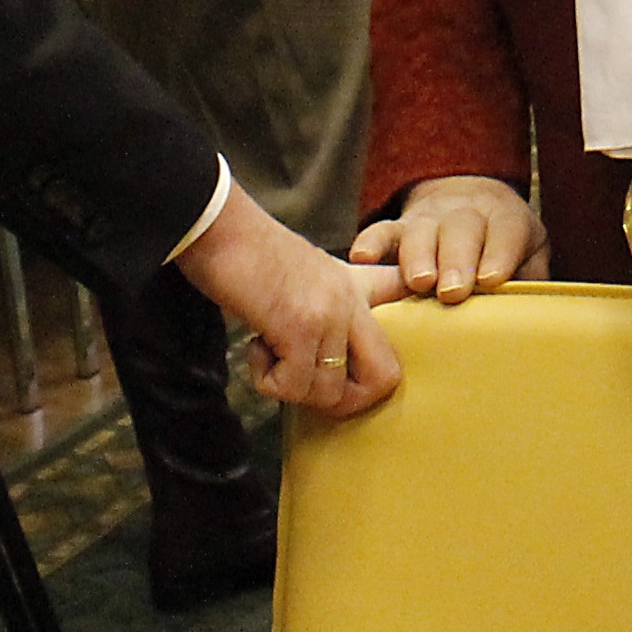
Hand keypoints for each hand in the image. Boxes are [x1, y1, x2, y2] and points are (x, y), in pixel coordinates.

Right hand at [171, 183, 400, 415]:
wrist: (220, 228)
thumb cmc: (250, 254)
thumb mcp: (306, 273)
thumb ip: (326, 305)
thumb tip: (324, 357)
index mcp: (354, 285)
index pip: (405, 296)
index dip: (410, 322)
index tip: (380, 346)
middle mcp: (350, 301)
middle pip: (385, 379)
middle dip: (347, 402)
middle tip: (308, 384)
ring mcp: (329, 315)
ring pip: (331, 394)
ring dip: (294, 389)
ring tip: (271, 354)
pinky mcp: (299, 327)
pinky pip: (295, 386)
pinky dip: (269, 382)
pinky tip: (256, 348)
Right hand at [351, 175, 547, 304]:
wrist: (471, 201)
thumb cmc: (504, 243)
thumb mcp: (530, 252)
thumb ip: (532, 278)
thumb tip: (533, 316)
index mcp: (503, 218)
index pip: (505, 231)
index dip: (499, 254)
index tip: (492, 280)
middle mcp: (464, 214)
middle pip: (460, 230)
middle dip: (456, 261)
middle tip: (452, 291)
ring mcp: (427, 220)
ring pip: (420, 231)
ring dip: (418, 256)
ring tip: (418, 283)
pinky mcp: (396, 228)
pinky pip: (380, 231)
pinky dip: (370, 244)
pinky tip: (362, 260)